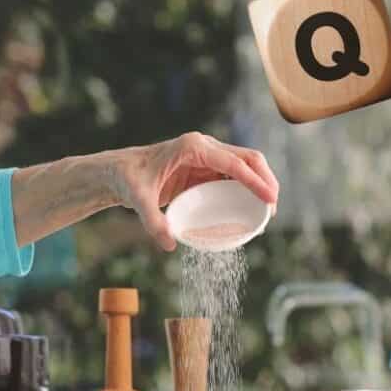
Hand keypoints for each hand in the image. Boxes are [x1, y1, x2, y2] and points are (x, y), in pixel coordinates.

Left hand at [109, 131, 278, 251]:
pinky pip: (232, 175)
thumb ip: (152, 220)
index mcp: (193, 147)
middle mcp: (204, 147)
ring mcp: (206, 156)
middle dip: (266, 180)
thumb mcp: (138, 199)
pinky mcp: (204, 167)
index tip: (270, 200)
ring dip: (259, 183)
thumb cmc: (128, 178)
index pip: (233, 162)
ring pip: (244, 165)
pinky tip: (250, 208)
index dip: (255, 180)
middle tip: (272, 209)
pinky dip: (246, 188)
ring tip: (267, 212)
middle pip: (248, 158)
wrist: (118, 171)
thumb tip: (169, 243)